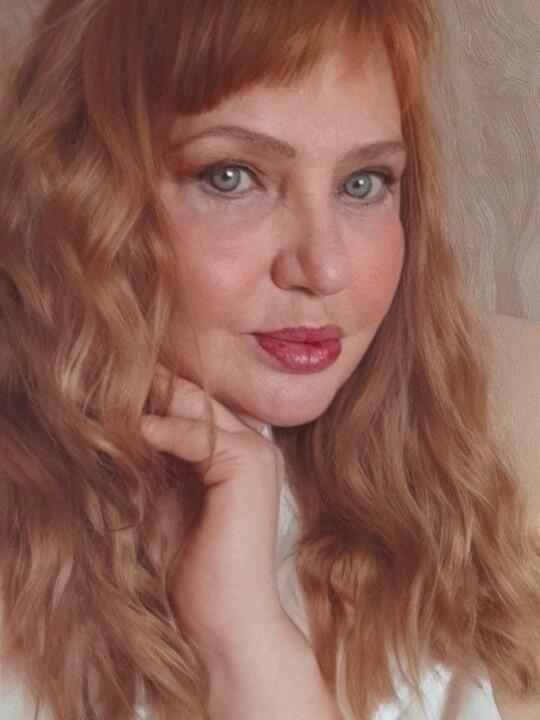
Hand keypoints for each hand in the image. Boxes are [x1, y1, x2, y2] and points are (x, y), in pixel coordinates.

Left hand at [141, 369, 286, 658]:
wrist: (226, 619)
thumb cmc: (196, 568)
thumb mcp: (167, 497)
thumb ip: (157, 458)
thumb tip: (122, 418)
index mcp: (242, 452)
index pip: (198, 405)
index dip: (159, 394)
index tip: (116, 386)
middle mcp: (256, 445)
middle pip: (199, 397)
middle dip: (155, 387)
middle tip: (111, 377)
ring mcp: (258, 452)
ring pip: (198, 405)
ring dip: (155, 400)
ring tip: (113, 394)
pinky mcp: (249, 465)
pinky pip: (197, 432)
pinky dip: (162, 429)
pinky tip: (134, 429)